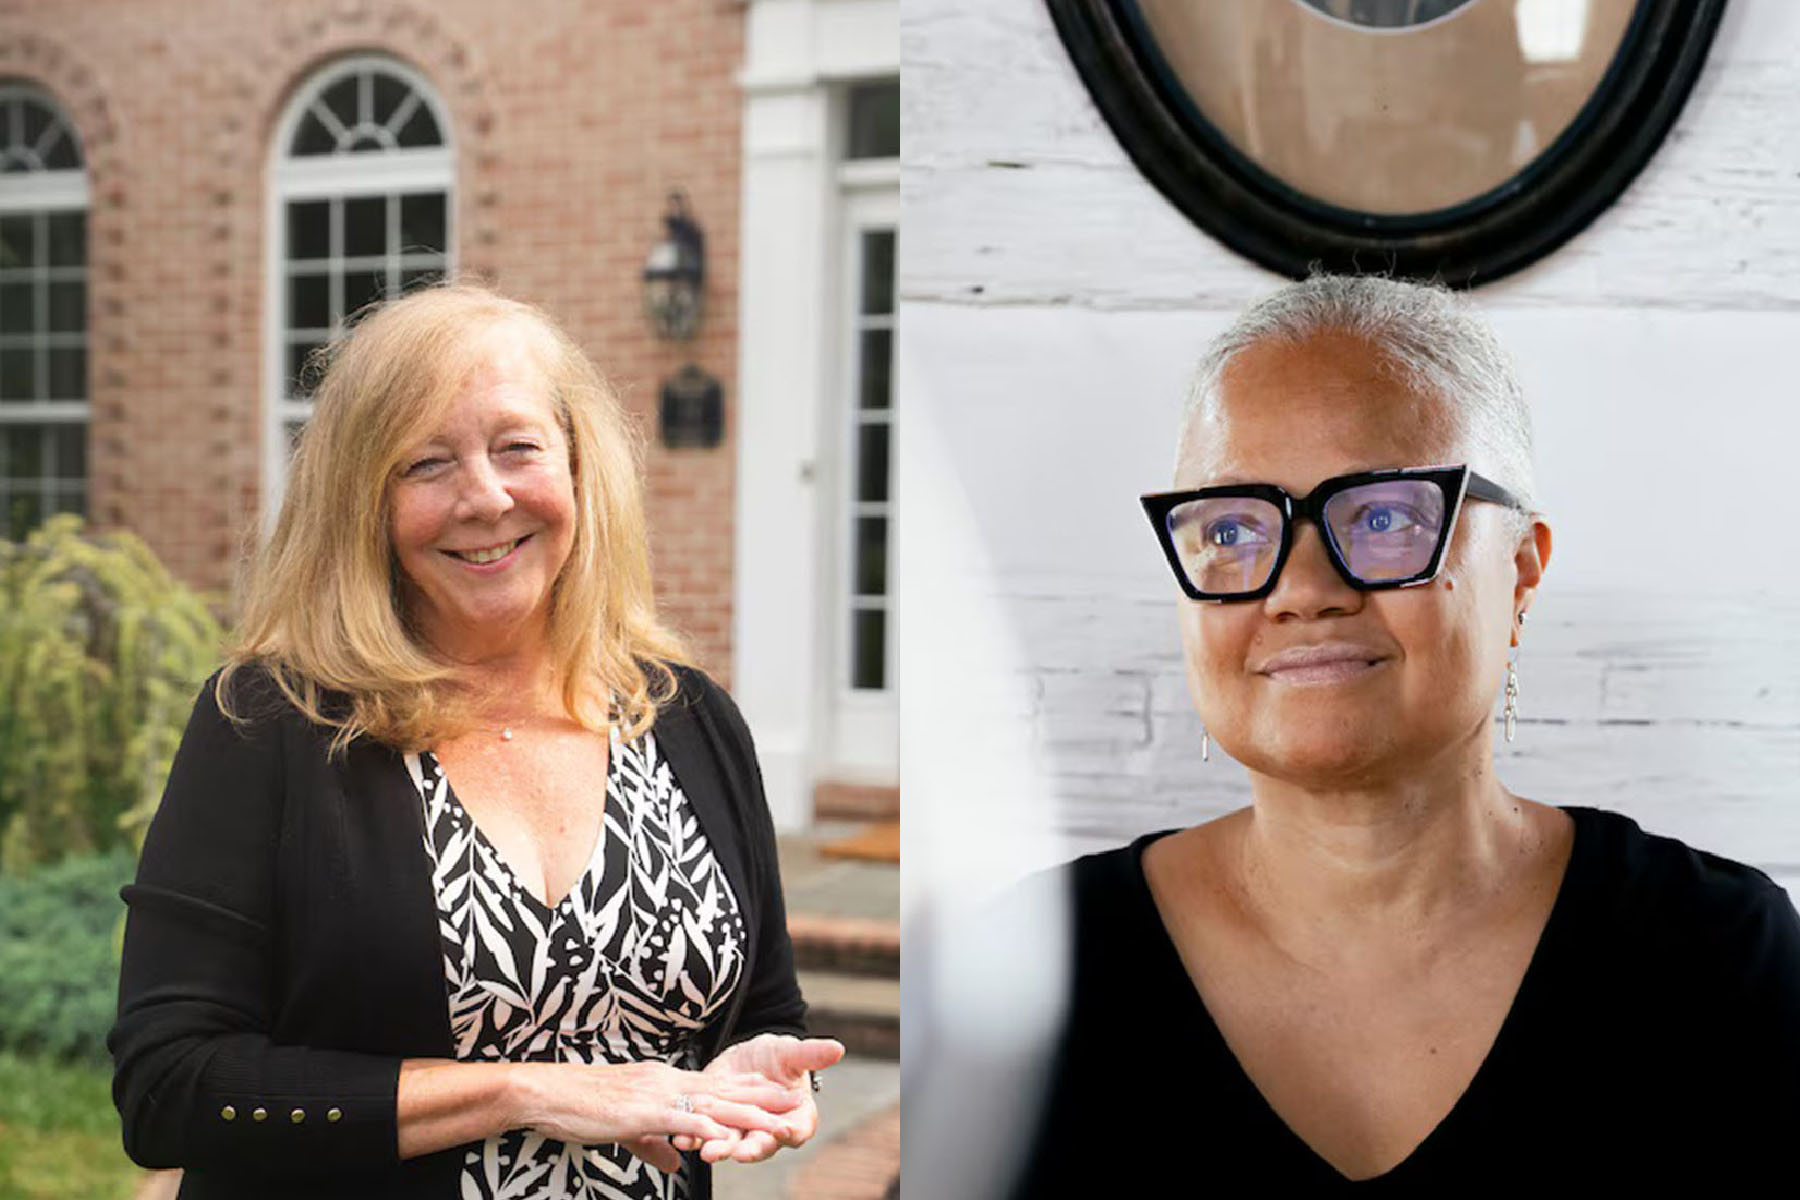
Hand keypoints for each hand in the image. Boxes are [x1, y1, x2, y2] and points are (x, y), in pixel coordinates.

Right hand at [510, 1058, 802, 1161]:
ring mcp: (657, 1094)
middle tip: (793, 1102)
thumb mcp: (626, 1127)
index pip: (714, 1084)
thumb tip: (675, 1163)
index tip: (777, 1090)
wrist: (548, 1094)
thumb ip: (654, 1143)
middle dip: (761, 1098)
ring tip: (777, 1121)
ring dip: (747, 1114)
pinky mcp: (642, 1111)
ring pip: (712, 1104)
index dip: (747, 1088)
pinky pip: (682, 1120)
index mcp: (664, 1082)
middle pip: (724, 1091)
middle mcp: (667, 1082)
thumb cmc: (581, 1108)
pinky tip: (729, 1136)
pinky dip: (707, 1129)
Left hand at [670, 1034, 845, 1164]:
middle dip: (749, 1150)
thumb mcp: (792, 1052)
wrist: (747, 1058)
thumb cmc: (778, 1057)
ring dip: (719, 1149)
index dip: (790, 1131)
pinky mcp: (716, 1125)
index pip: (797, 1129)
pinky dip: (693, 1138)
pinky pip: (705, 1136)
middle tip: (738, 1153)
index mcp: (795, 1117)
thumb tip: (838, 1048)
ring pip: (732, 1145)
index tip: (783, 1130)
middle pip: (762, 1144)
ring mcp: (741, 1131)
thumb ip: (812, 1054)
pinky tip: (682, 1138)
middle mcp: (768, 1131)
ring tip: (707, 1152)